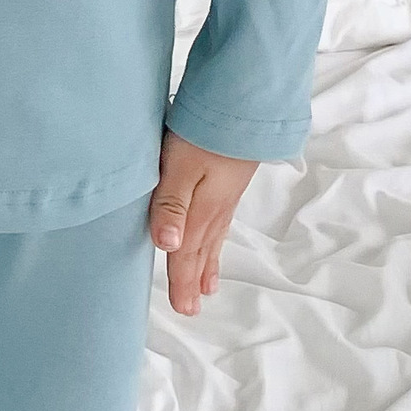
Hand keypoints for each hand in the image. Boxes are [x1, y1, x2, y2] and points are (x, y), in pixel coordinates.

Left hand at [147, 125, 258, 315]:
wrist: (244, 101)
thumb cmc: (207, 130)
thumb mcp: (180, 164)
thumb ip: (171, 205)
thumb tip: (167, 247)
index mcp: (201, 210)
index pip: (186, 253)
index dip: (182, 281)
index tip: (182, 308)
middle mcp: (216, 208)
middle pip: (201, 251)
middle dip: (194, 279)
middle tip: (191, 308)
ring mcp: (226, 194)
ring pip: (214, 238)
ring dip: (208, 263)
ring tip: (207, 286)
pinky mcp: (231, 179)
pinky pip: (223, 221)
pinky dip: (219, 239)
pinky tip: (219, 237)